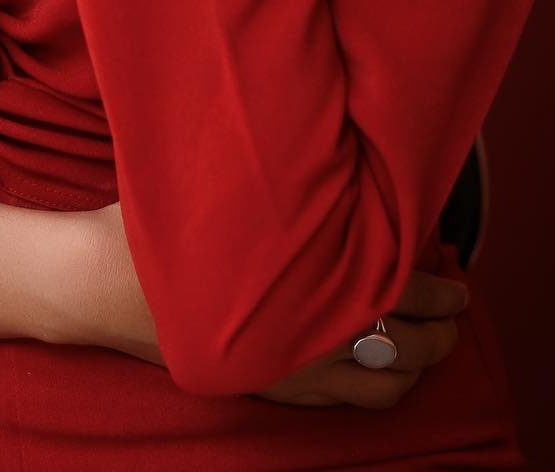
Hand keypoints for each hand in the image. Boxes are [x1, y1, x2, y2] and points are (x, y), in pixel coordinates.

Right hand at [50, 202, 467, 411]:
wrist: (96, 280)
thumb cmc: (159, 223)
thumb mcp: (223, 186)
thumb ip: (289, 182)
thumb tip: (342, 152)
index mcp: (297, 286)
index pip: (390, 295)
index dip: (430, 286)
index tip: (453, 269)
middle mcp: (297, 340)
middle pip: (396, 344)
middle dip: (438, 327)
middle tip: (458, 303)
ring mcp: (282, 373)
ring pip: (377, 385)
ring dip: (414, 362)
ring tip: (437, 338)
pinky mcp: (263, 387)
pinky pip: (340, 402)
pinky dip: (377, 384)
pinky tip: (385, 363)